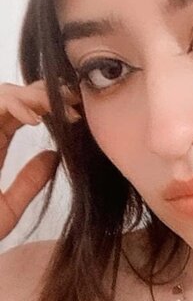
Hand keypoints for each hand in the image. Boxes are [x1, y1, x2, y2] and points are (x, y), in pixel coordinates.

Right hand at [0, 78, 80, 241]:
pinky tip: (37, 120)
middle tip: (75, 102)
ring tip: (59, 109)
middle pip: (15, 97)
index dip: (50, 109)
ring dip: (35, 95)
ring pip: (4, 94)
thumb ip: (29, 182)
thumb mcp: (8, 208)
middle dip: (46, 93)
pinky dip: (16, 104)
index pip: (23, 114)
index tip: (77, 116)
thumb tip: (54, 157)